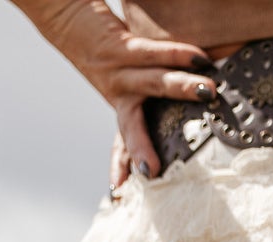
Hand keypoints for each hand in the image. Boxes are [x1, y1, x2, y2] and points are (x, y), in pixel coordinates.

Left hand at [19, 0, 216, 183]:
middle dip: (142, 149)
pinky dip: (178, 53)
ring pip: (154, 82)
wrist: (65, 14)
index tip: (119, 192)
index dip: (123, 167)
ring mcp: (118, 70)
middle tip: (153, 173)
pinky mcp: (120, 44)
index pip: (123, 144)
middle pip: (131, 127)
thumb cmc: (105, 47)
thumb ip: (153, 96)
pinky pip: (153, 51)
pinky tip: (198, 58)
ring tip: (208, 91)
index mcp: (121, 106)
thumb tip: (198, 106)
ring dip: (182, 87)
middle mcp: (117, 93)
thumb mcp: (126, 79)